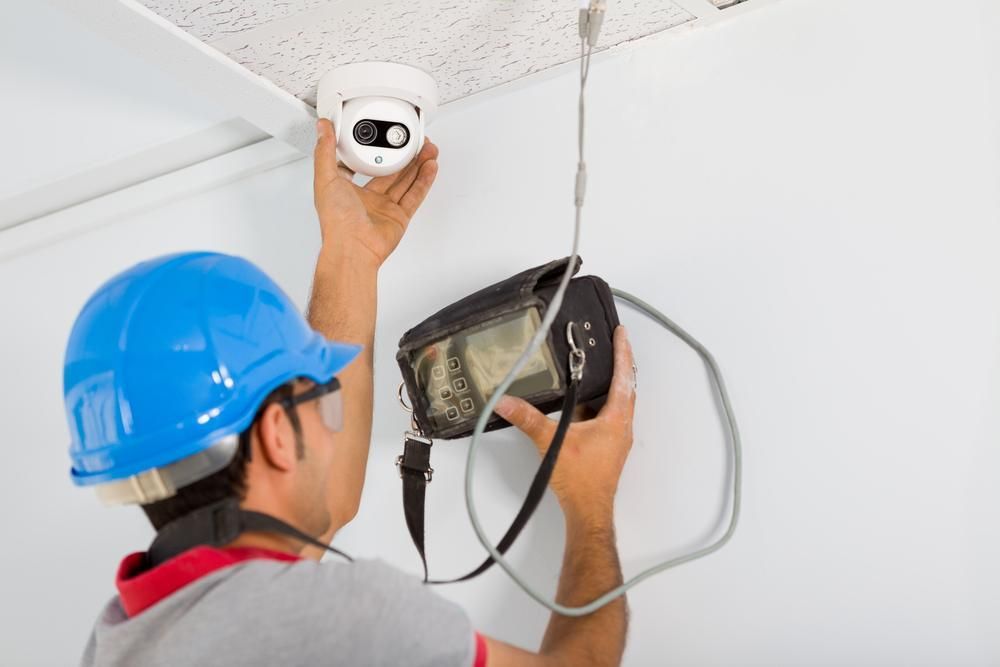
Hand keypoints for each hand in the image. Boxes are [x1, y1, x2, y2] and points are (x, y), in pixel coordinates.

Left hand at [313, 118, 438, 267]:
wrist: (353, 248)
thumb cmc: (337, 222)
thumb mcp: (325, 179)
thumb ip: (324, 151)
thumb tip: (322, 128)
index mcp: (348, 188)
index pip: (362, 163)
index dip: (372, 148)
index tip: (380, 134)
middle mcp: (367, 198)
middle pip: (390, 170)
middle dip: (403, 154)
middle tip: (413, 140)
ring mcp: (384, 207)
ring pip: (406, 180)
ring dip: (417, 163)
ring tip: (427, 148)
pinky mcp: (399, 216)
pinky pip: (414, 195)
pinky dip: (424, 180)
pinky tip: (430, 167)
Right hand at [494, 326, 636, 524]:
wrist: (588, 511)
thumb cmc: (580, 482)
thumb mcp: (552, 443)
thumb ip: (528, 419)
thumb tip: (507, 402)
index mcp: (616, 419)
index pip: (624, 377)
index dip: (623, 352)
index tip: (621, 334)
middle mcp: (621, 426)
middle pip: (626, 387)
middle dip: (620, 364)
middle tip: (614, 345)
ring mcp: (616, 438)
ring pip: (617, 403)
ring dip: (609, 385)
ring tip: (596, 369)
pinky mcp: (608, 448)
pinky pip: (607, 418)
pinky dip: (598, 405)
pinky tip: (581, 405)